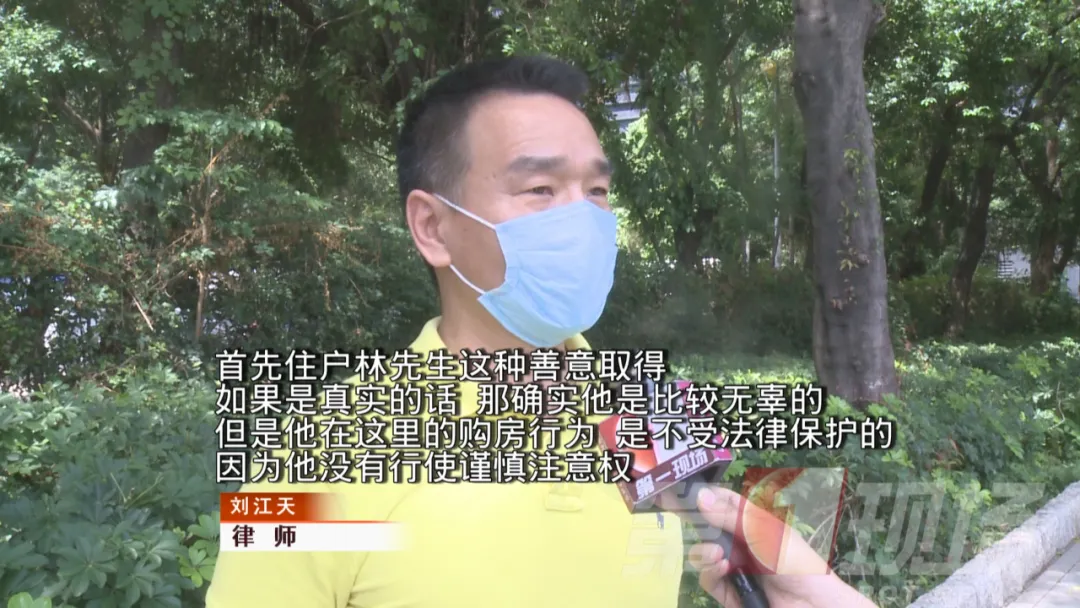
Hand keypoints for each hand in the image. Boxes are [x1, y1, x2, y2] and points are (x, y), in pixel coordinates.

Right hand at [686, 487, 877, 607]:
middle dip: (693, 521)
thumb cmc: (794, 560)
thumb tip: (699, 496)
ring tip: (717, 555)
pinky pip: (708, 578)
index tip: (679, 487)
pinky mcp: (728, 590)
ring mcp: (733, 566)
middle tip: (674, 510)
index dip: (704, 493)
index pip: (723, 501)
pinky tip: (723, 569)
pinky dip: (710, 572)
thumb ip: (730, 517)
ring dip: (703, 551)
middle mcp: (739, 542)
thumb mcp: (763, 532)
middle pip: (706, 526)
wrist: (810, 604)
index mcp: (751, 521)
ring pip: (702, 553)